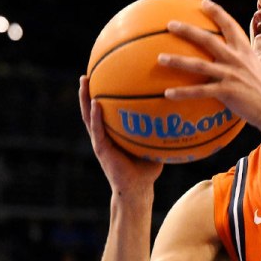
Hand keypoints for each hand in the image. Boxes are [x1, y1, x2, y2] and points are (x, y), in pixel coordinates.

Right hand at [79, 76, 162, 194]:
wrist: (138, 189)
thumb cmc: (147, 169)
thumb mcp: (154, 144)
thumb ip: (159, 128)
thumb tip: (177, 110)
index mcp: (113, 133)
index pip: (105, 109)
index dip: (101, 94)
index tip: (101, 74)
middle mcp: (104, 134)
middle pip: (92, 108)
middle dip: (88, 90)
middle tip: (86, 72)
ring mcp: (100, 141)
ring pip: (88, 116)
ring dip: (85, 98)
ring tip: (84, 81)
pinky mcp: (101, 149)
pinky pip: (98, 130)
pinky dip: (96, 116)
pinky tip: (95, 103)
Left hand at [158, 0, 260, 133]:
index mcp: (245, 52)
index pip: (230, 26)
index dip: (217, 12)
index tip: (204, 2)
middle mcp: (236, 60)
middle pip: (208, 40)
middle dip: (188, 30)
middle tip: (170, 24)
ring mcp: (230, 75)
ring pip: (198, 65)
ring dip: (177, 61)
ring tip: (160, 58)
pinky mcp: (226, 92)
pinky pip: (199, 92)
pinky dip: (182, 93)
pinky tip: (167, 94)